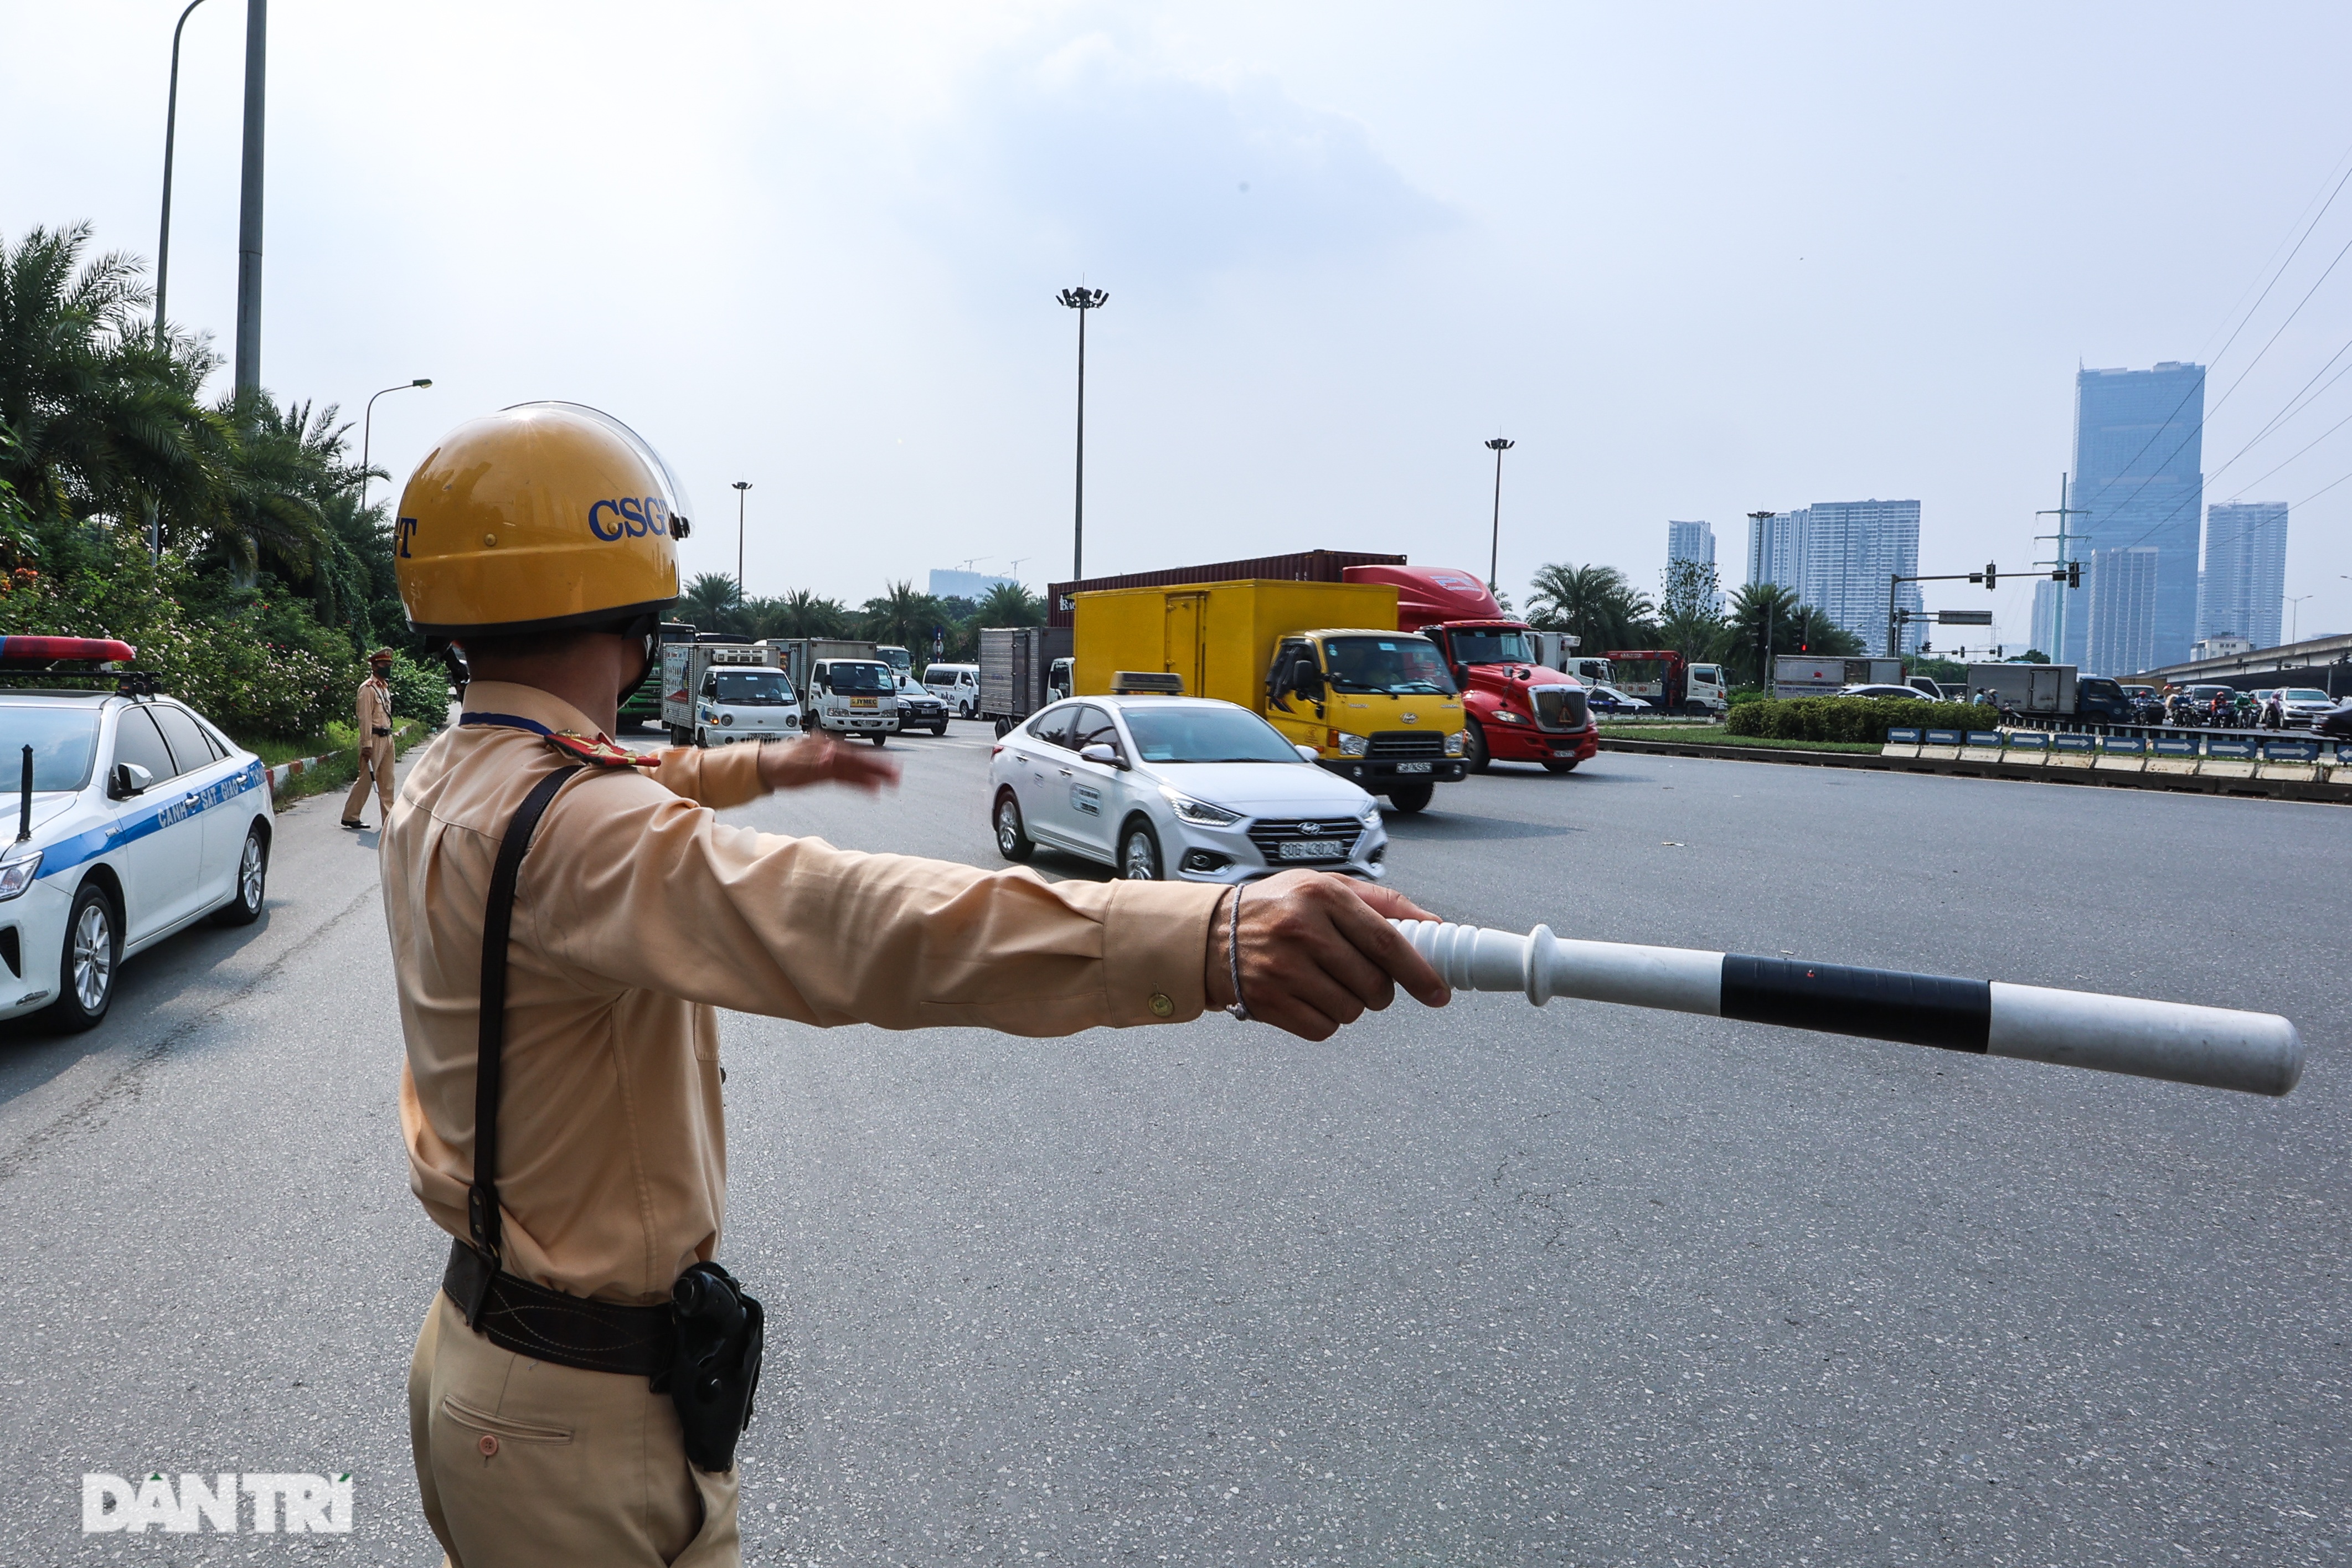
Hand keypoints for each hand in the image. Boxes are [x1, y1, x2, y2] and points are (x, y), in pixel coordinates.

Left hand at [757, 730, 899, 793]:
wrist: (763, 766)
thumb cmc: (777, 763)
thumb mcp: (793, 762)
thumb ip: (814, 760)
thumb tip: (831, 756)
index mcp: (824, 746)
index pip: (852, 756)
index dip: (870, 763)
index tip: (885, 769)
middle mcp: (829, 751)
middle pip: (859, 760)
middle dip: (879, 768)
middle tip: (898, 776)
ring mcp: (829, 760)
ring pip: (855, 768)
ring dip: (873, 775)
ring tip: (892, 781)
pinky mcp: (826, 771)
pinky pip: (846, 777)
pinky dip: (860, 781)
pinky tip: (871, 787)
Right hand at [1204, 872, 1449, 1040]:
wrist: (1209, 934)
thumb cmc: (1274, 908)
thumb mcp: (1324, 886)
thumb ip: (1380, 903)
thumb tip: (1431, 925)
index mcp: (1322, 896)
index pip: (1386, 942)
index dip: (1419, 972)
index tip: (1438, 992)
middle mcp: (1302, 930)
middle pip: (1374, 984)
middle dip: (1380, 990)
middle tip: (1364, 978)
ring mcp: (1283, 969)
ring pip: (1351, 1010)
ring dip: (1350, 1004)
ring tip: (1326, 982)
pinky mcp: (1269, 1002)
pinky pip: (1323, 1028)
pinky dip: (1325, 1019)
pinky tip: (1308, 997)